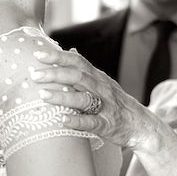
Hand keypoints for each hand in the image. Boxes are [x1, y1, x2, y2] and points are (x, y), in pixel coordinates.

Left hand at [32, 48, 160, 150]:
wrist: (141, 125)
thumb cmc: (117, 103)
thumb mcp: (103, 82)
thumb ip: (85, 69)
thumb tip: (70, 50)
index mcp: (98, 77)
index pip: (78, 61)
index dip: (58, 56)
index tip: (38, 54)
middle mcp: (102, 89)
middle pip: (78, 76)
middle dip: (55, 74)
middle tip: (35, 75)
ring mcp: (105, 107)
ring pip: (83, 98)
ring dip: (62, 96)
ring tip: (43, 95)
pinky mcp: (107, 125)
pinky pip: (92, 122)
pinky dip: (77, 121)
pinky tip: (63, 120)